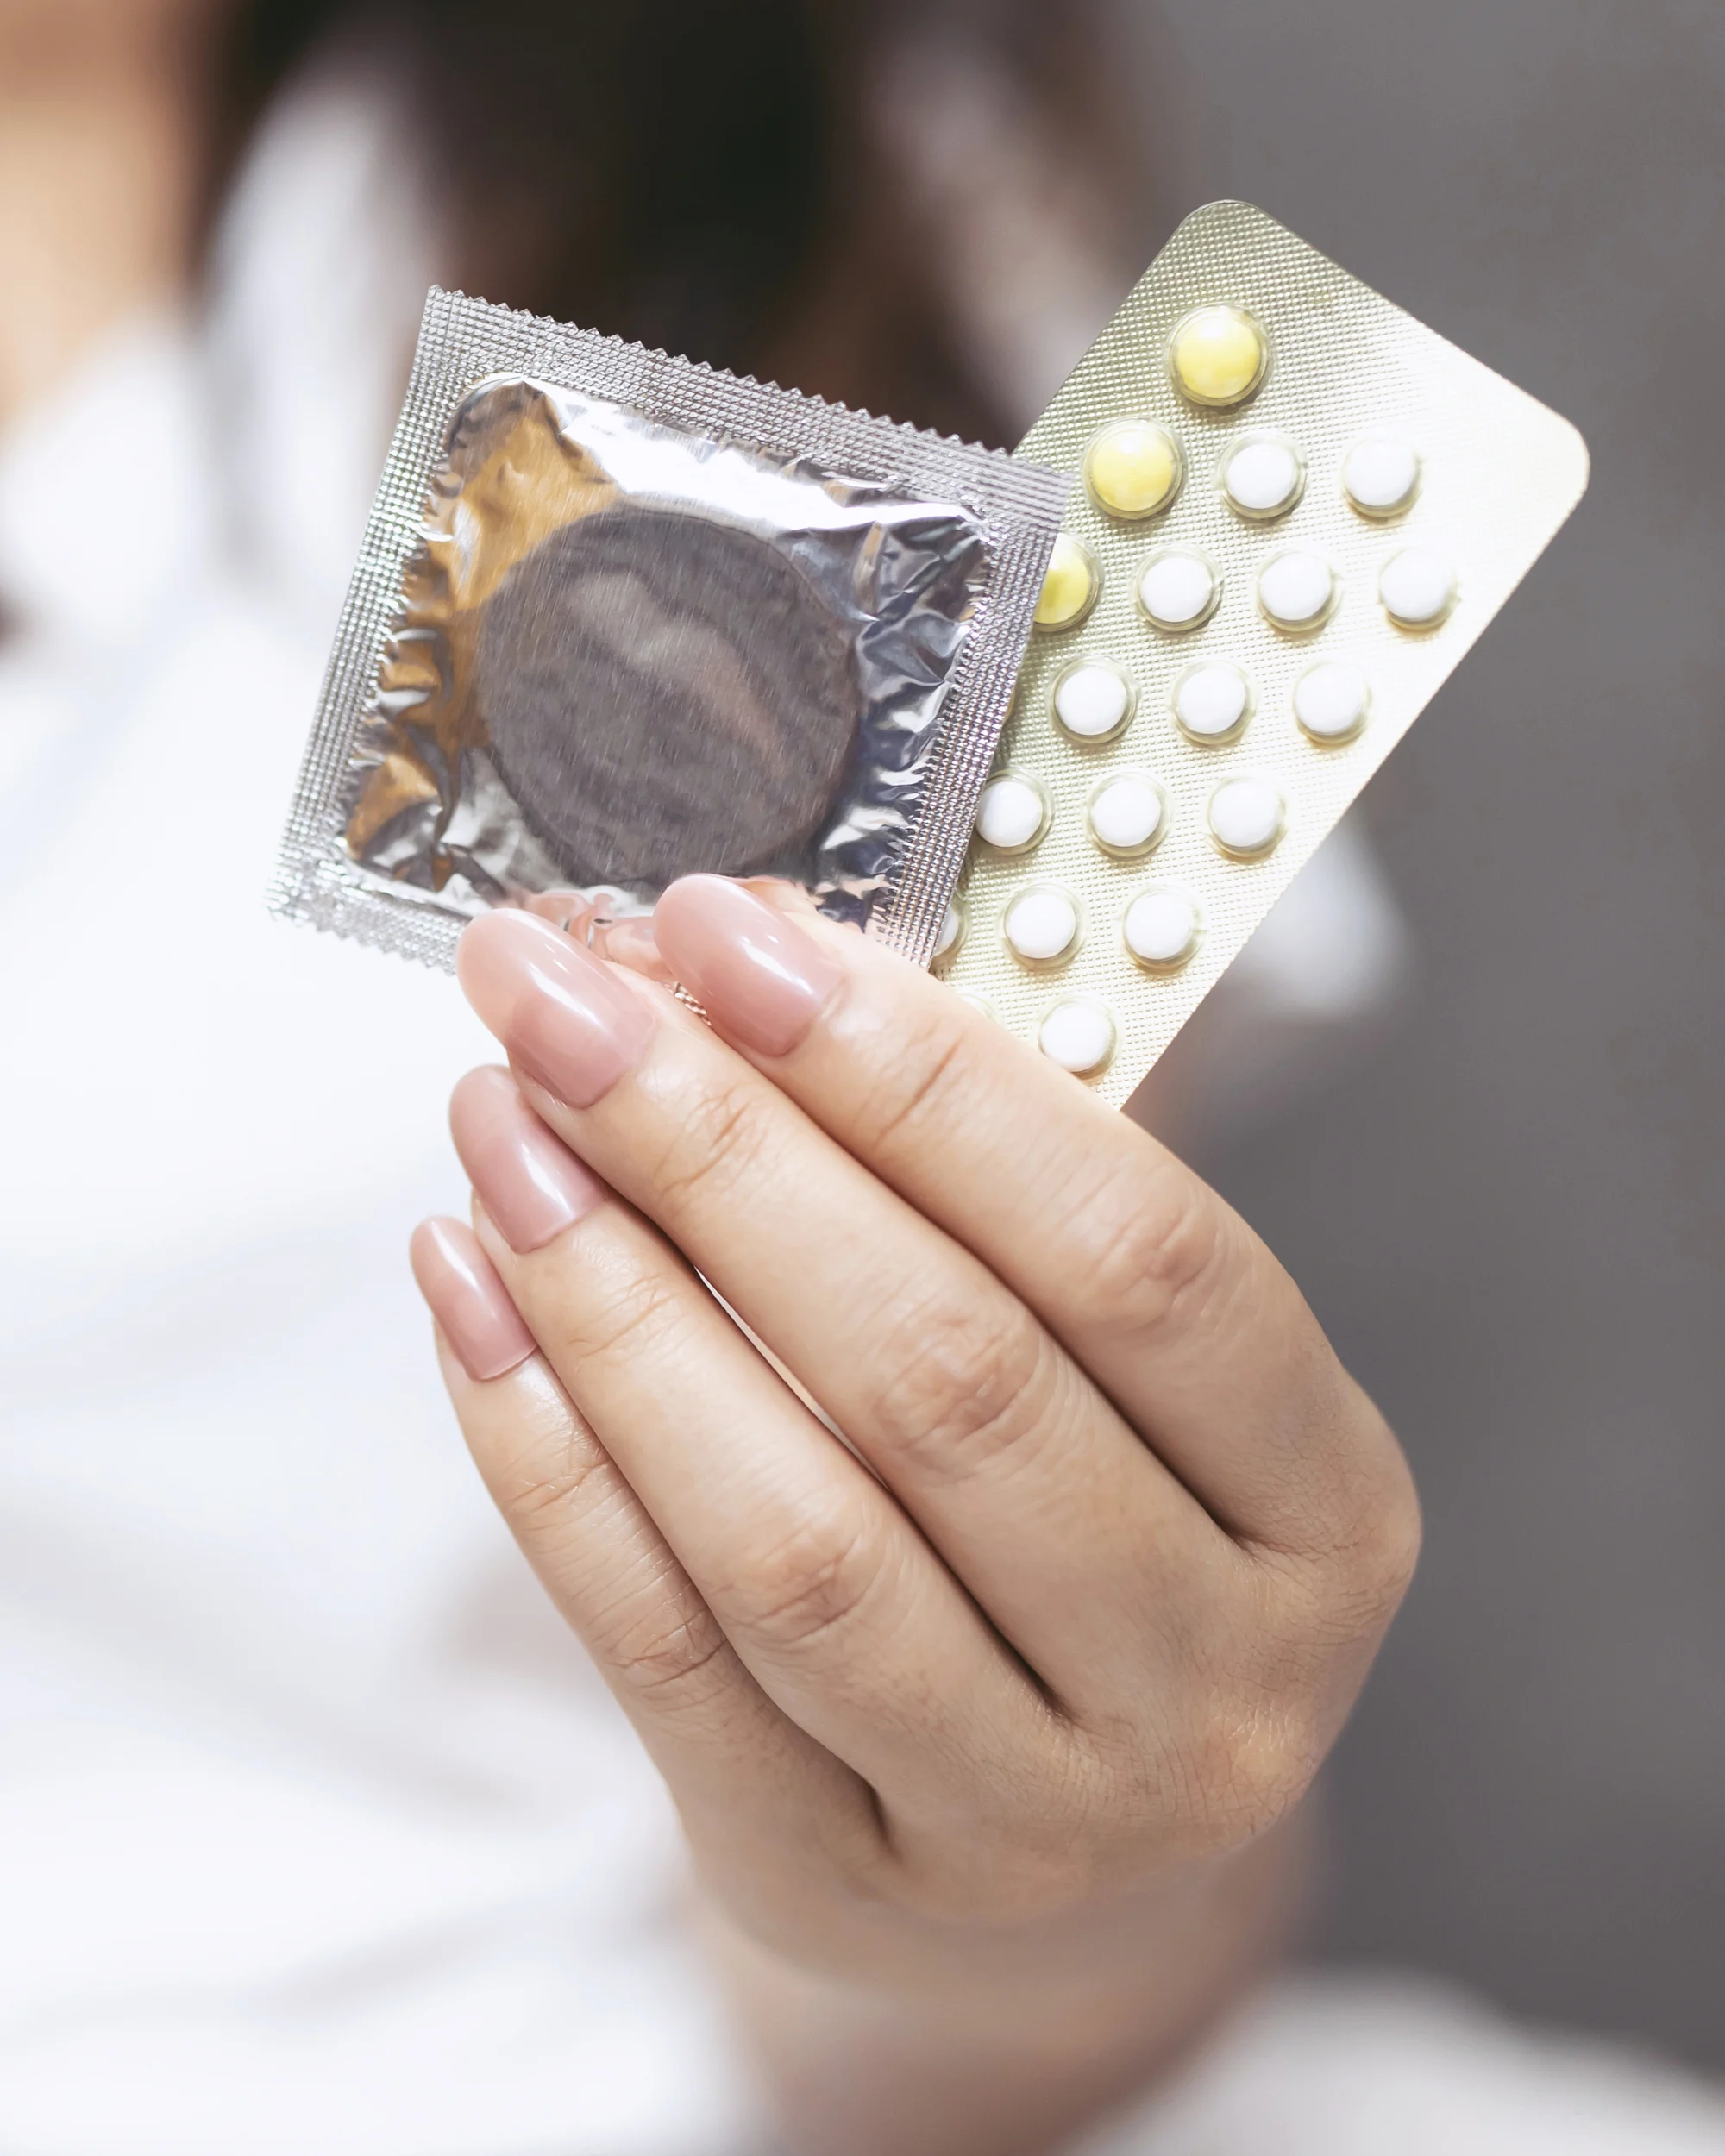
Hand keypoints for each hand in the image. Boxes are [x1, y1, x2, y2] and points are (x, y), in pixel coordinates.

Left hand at [410, 876, 1418, 2146]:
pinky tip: (475, 1294)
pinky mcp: (837, 1882)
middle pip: (950, 1382)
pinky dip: (549, 1460)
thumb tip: (734, 958)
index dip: (929, 1081)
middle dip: (728, 1153)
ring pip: (796, 1539)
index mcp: (1325, 1506)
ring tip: (499, 1129)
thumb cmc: (1085, 1525)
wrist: (1060, 1872)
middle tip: (564, 995)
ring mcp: (1032, 1820)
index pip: (1139, 1255)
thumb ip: (975, 1174)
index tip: (737, 931)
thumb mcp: (1111, 1363)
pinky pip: (666, 1656)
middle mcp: (1212, 1685)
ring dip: (618, 1301)